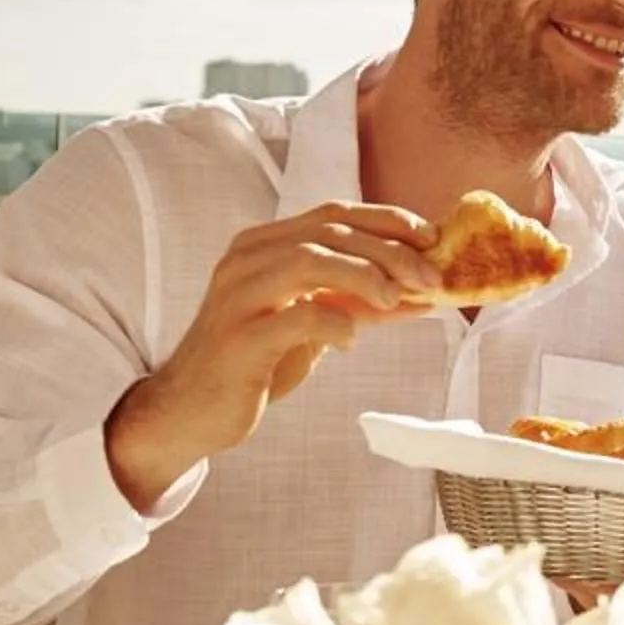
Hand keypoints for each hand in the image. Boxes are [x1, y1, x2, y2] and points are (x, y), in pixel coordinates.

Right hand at [106, 202, 440, 509]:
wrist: (190, 412)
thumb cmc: (256, 363)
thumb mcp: (314, 325)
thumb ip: (360, 303)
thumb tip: (424, 293)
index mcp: (263, 245)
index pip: (333, 213)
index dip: (388, 220)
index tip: (433, 239)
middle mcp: (246, 259)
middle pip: (329, 231)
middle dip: (390, 251)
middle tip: (431, 278)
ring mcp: (238, 296)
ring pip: (309, 259)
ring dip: (365, 275)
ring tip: (394, 301)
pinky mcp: (238, 337)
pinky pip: (297, 315)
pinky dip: (335, 322)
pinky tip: (349, 339)